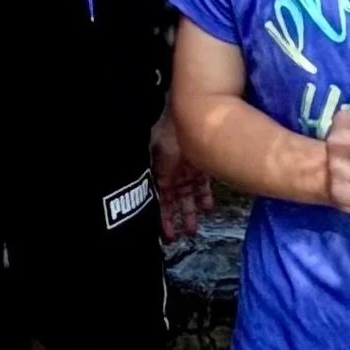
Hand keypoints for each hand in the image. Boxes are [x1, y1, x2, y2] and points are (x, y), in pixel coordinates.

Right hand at [151, 107, 212, 241]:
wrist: (188, 112)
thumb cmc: (167, 131)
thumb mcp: (154, 154)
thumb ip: (153, 174)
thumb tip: (141, 197)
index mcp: (156, 170)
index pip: (158, 199)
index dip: (162, 218)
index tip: (166, 237)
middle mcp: (169, 170)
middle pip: (172, 200)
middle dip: (175, 219)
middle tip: (179, 238)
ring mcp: (184, 166)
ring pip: (187, 195)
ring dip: (189, 211)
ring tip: (193, 229)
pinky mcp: (200, 162)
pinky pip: (201, 183)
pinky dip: (203, 196)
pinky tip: (207, 207)